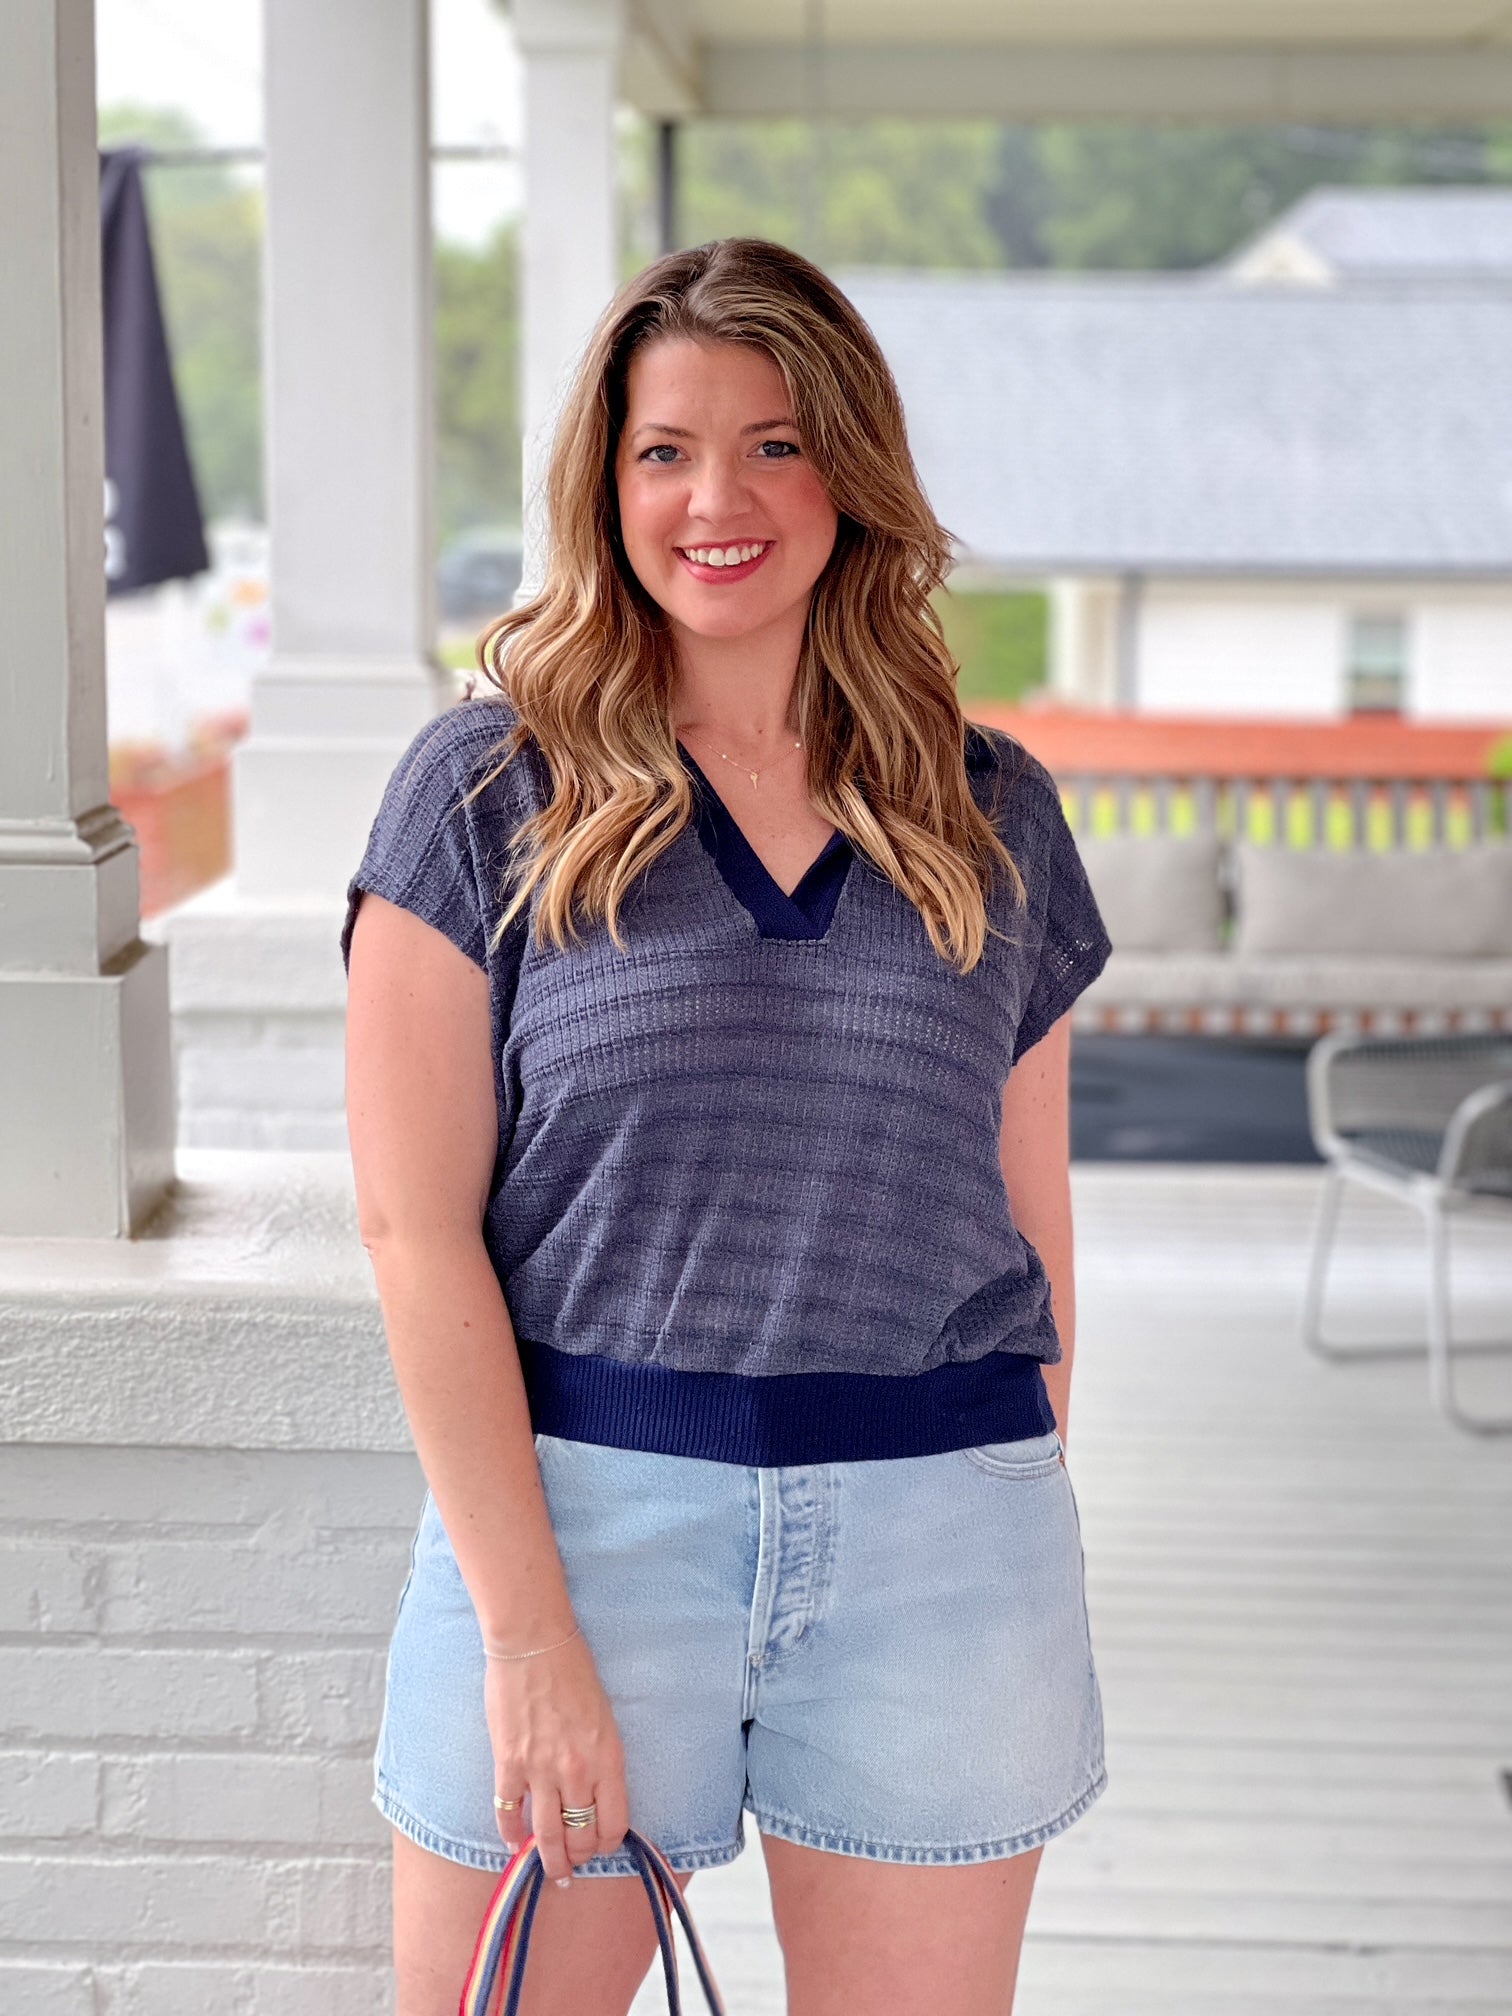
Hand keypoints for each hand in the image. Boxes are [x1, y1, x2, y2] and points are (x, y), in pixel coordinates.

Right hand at [484, 1628, 629, 1884]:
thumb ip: (601, 1758)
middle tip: (573, 1866)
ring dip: (548, 1859)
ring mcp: (540, 1769)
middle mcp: (577, 1771)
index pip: (614, 1824)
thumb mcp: (604, 1717)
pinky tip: (512, 1843)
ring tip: (549, 1870)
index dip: (608, 1844)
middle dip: (578, 1857)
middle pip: (580, 1836)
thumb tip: (594, 1793)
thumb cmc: (574, 1671)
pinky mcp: (508, 1762)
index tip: (601, 1846)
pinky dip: (509, 1833)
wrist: (534, 1643)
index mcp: (608, 1758)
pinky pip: (508, 1811)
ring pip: (546, 1835)